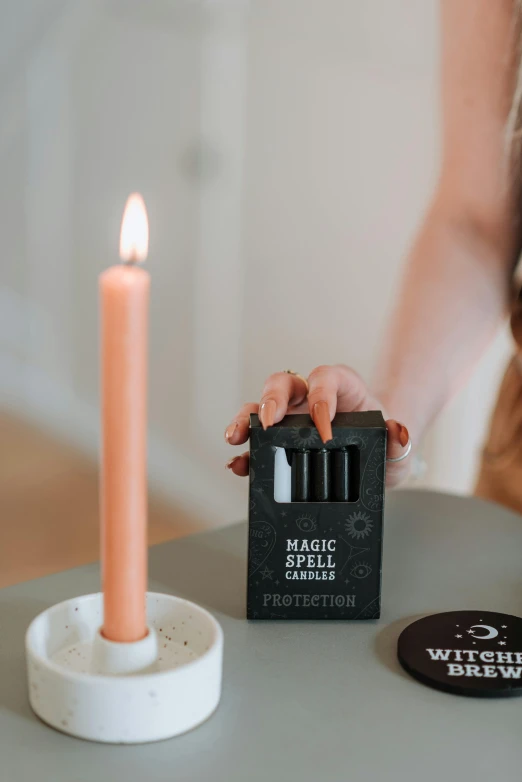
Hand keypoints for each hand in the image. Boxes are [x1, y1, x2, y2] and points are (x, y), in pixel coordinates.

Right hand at [224, 365, 410, 486]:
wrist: (376, 458)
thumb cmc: (384, 443)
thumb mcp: (397, 443)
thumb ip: (399, 437)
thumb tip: (398, 433)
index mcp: (341, 388)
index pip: (326, 378)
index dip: (321, 396)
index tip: (323, 428)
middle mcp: (310, 396)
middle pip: (283, 383)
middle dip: (271, 400)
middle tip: (266, 423)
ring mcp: (291, 417)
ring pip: (260, 407)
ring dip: (245, 421)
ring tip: (235, 439)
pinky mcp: (279, 440)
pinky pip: (256, 440)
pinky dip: (245, 451)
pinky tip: (238, 464)